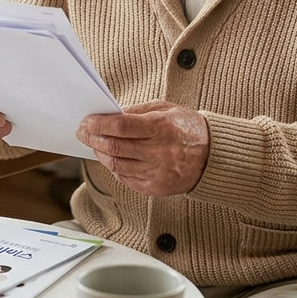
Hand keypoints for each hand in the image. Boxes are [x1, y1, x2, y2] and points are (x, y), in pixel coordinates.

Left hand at [75, 100, 209, 196]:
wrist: (214, 157)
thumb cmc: (187, 128)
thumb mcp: (165, 109)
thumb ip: (136, 112)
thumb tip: (108, 115)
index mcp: (162, 128)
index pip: (121, 127)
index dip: (99, 124)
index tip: (86, 121)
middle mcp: (160, 152)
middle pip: (115, 147)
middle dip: (93, 138)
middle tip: (82, 132)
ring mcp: (158, 173)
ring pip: (116, 165)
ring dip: (100, 153)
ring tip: (94, 144)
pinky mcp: (156, 188)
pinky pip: (126, 178)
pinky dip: (113, 167)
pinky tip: (109, 157)